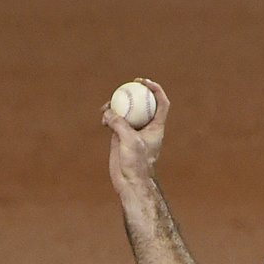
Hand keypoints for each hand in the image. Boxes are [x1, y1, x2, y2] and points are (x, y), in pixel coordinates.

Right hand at [101, 78, 169, 194]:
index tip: (144, 82)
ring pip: (127, 111)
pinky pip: (114, 120)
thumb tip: (108, 112)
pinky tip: (102, 118)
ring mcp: (133, 130)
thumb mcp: (130, 141)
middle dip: (135, 92)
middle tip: (126, 84)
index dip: (156, 89)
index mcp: (156, 127)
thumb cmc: (136, 163)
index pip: (161, 103)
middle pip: (143, 103)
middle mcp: (146, 127)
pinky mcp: (121, 135)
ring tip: (107, 106)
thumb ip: (120, 124)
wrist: (130, 181)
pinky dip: (108, 116)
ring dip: (117, 105)